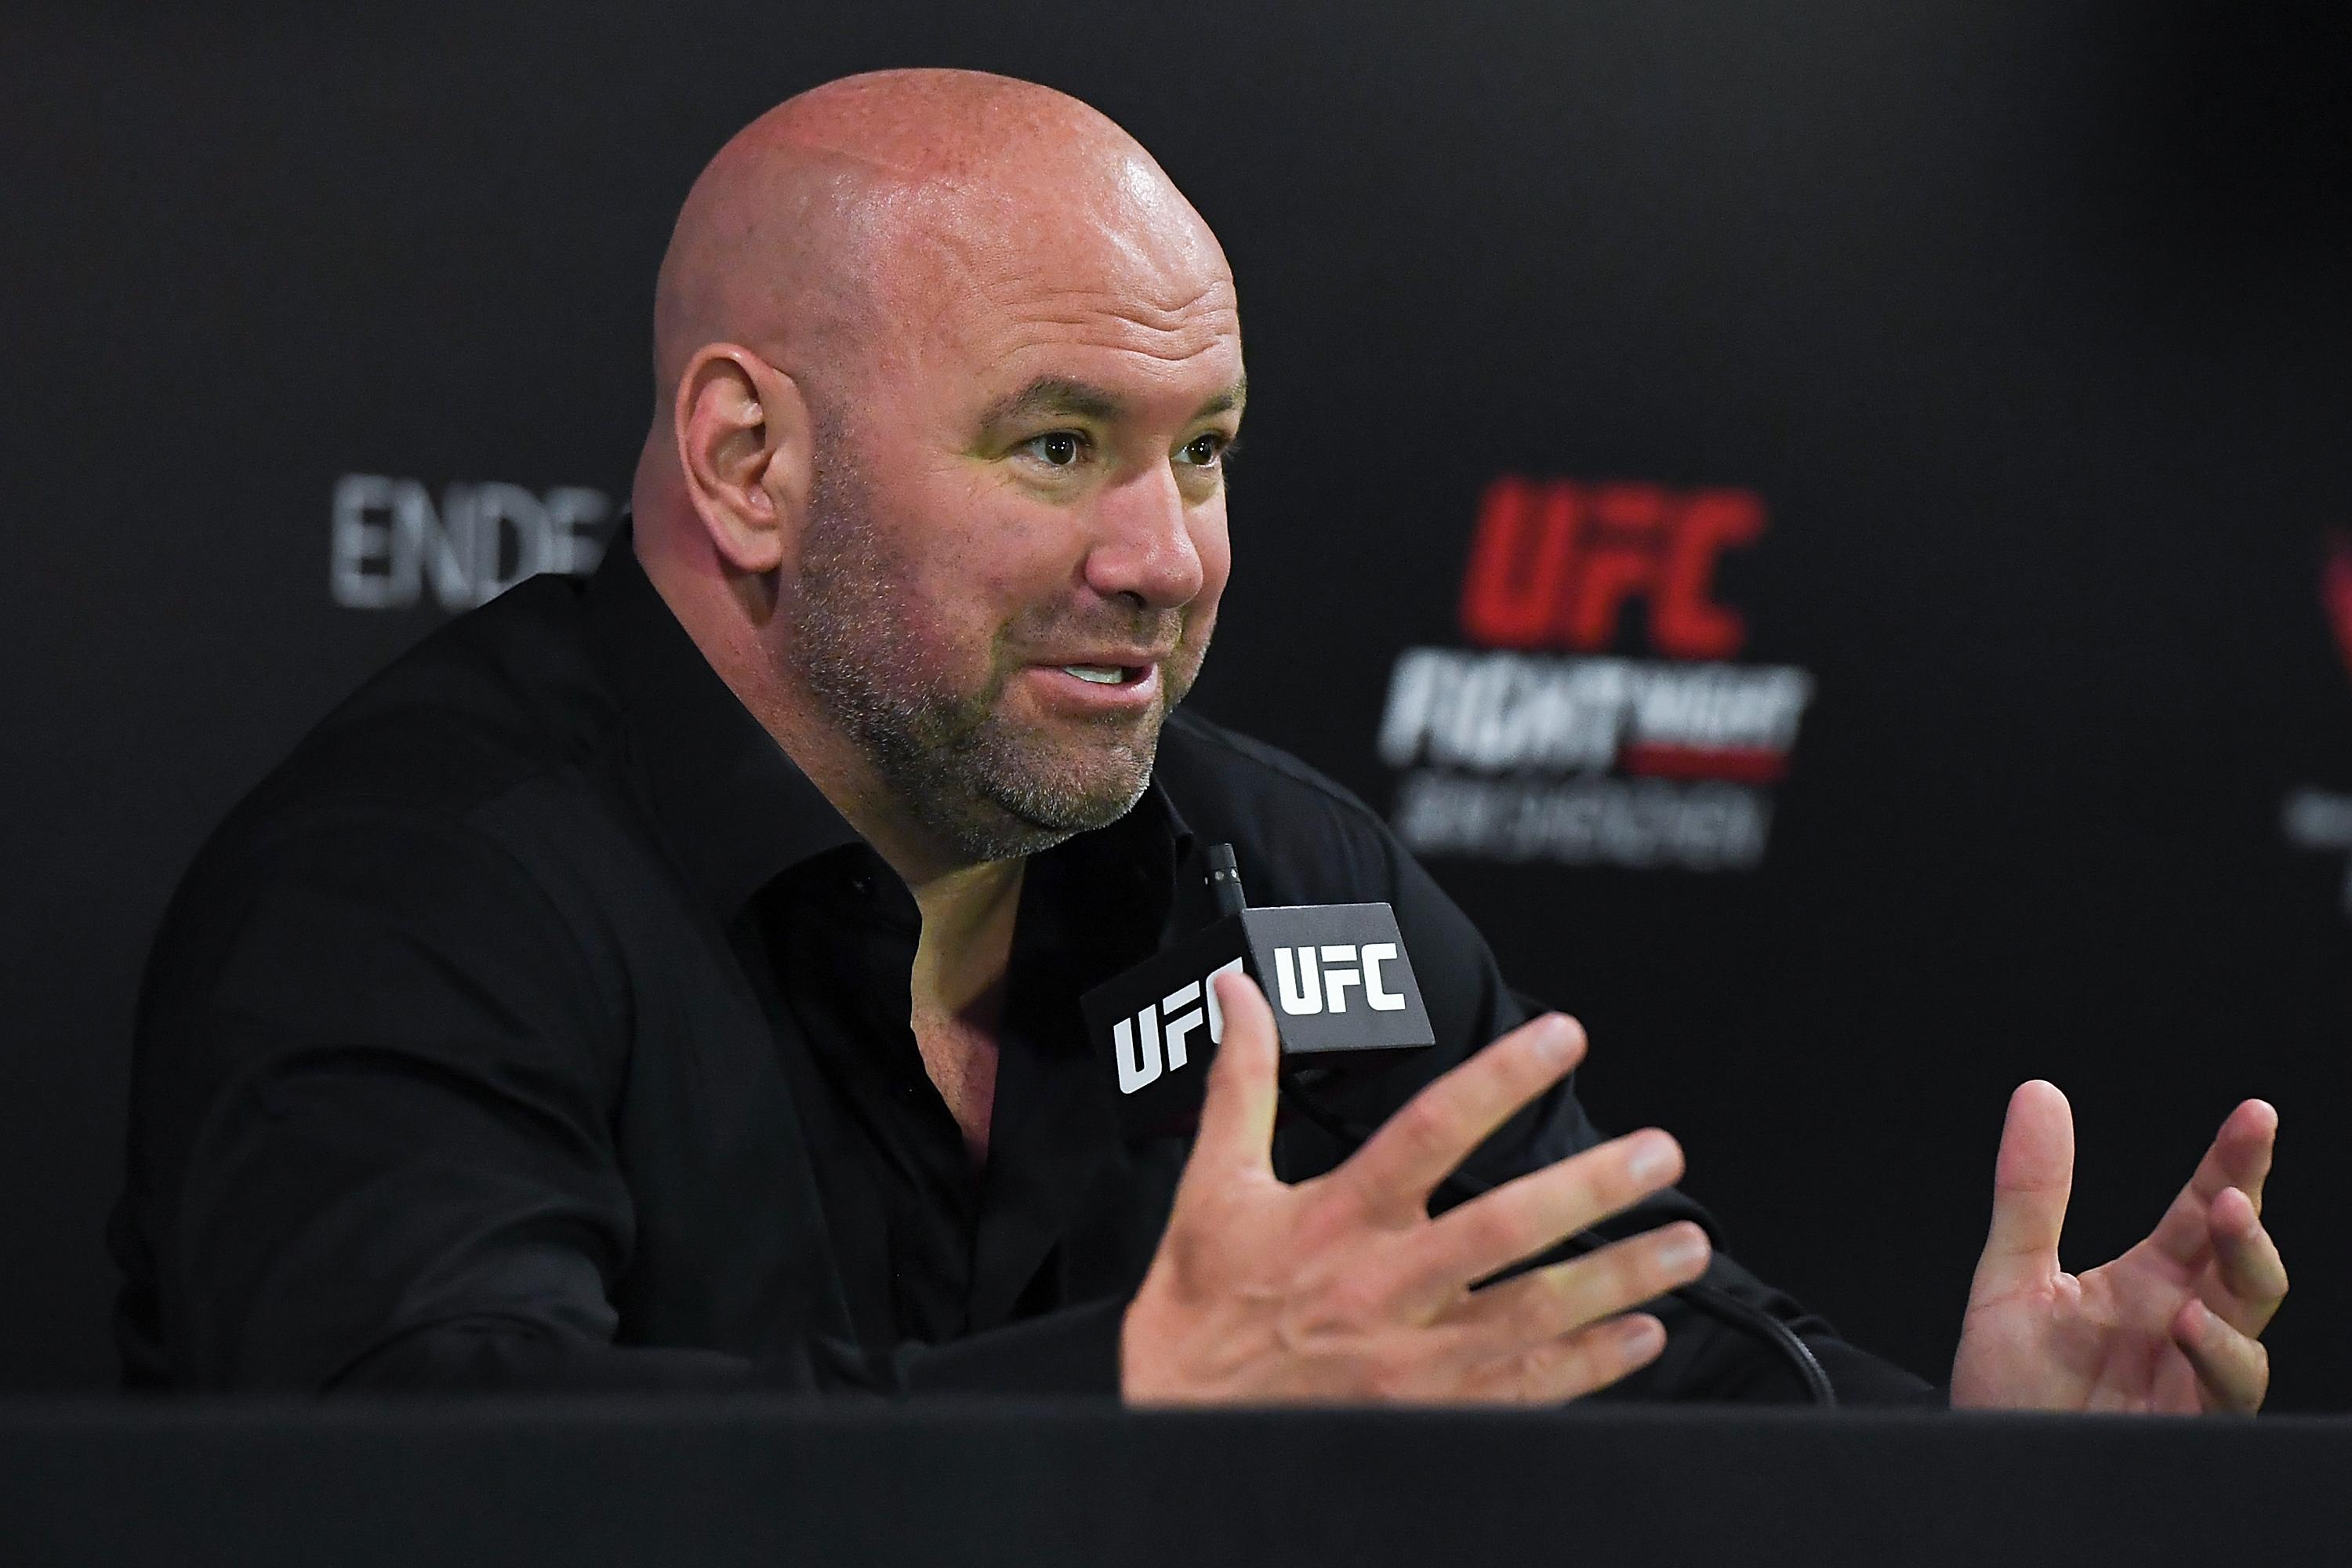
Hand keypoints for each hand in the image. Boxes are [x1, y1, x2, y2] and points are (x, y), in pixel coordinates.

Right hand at [1121, 973, 1711, 1404]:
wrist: (1180, 1422)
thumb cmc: (1200, 1310)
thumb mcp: (1213, 1187)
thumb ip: (1242, 1083)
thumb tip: (1244, 996)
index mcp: (1337, 1220)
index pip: (1429, 1132)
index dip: (1499, 1081)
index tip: (1561, 1037)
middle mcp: (1385, 1287)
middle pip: (1505, 1228)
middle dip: (1592, 1189)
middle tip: (1659, 1154)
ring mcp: (1415, 1359)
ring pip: (1535, 1312)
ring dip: (1619, 1278)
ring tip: (1685, 1245)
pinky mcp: (1431, 1415)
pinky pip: (1528, 1389)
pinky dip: (1592, 1364)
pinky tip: (1643, 1335)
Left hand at [1950, 1082, 2285, 1413]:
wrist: (1985, 1471)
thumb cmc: (2007, 1388)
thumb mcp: (2010, 1278)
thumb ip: (2031, 1193)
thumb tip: (2039, 1093)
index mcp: (2146, 1282)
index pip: (2202, 1214)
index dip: (2233, 1164)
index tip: (2254, 1115)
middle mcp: (2179, 1324)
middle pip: (2243, 1265)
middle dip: (2250, 1223)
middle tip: (2235, 1188)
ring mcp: (2190, 1379)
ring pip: (2252, 1326)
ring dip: (2245, 1278)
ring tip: (2218, 1234)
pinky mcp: (2189, 1428)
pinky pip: (2228, 1393)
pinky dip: (2216, 1355)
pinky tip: (2187, 1323)